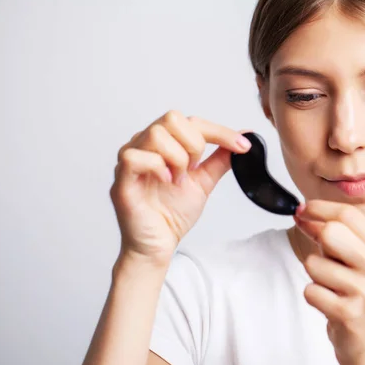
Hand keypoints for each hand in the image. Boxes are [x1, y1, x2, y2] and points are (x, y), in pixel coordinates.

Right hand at [110, 110, 251, 266]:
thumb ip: (220, 159)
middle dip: (193, 145)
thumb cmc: (171, 215)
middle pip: (172, 118)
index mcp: (163, 143)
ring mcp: (130, 159)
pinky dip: (156, 167)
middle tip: (193, 170)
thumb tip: (243, 139)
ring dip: (176, 158)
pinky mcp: (121, 179)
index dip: (219, 131)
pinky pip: (134, 156)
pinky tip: (166, 182)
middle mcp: (143, 145)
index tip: (242, 146)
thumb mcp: (204, 182)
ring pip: (155, 134)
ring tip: (178, 180)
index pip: (191, 121)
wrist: (158, 245)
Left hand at [293, 200, 364, 364]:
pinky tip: (330, 305)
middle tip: (317, 249)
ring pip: (314, 263)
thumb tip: (305, 215)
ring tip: (332, 288)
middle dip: (315, 239)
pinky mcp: (349, 313)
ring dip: (315, 275)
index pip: (349, 215)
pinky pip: (310, 290)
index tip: (303, 209)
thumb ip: (340, 239)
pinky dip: (314, 297)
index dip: (319, 208)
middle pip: (331, 232)